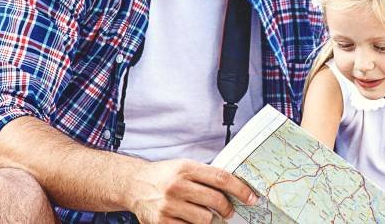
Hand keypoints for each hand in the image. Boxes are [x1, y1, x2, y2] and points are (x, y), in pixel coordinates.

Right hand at [126, 159, 256, 223]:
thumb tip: (236, 188)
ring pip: (205, 219)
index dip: (240, 189)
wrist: (133, 184)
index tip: (251, 198)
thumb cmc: (164, 176)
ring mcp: (168, 205)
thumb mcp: (184, 167)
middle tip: (228, 211)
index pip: (221, 179)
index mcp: (186, 168)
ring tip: (203, 214)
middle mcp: (177, 186)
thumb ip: (207, 176)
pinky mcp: (161, 222)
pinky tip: (190, 220)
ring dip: (209, 219)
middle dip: (227, 208)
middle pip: (216, 200)